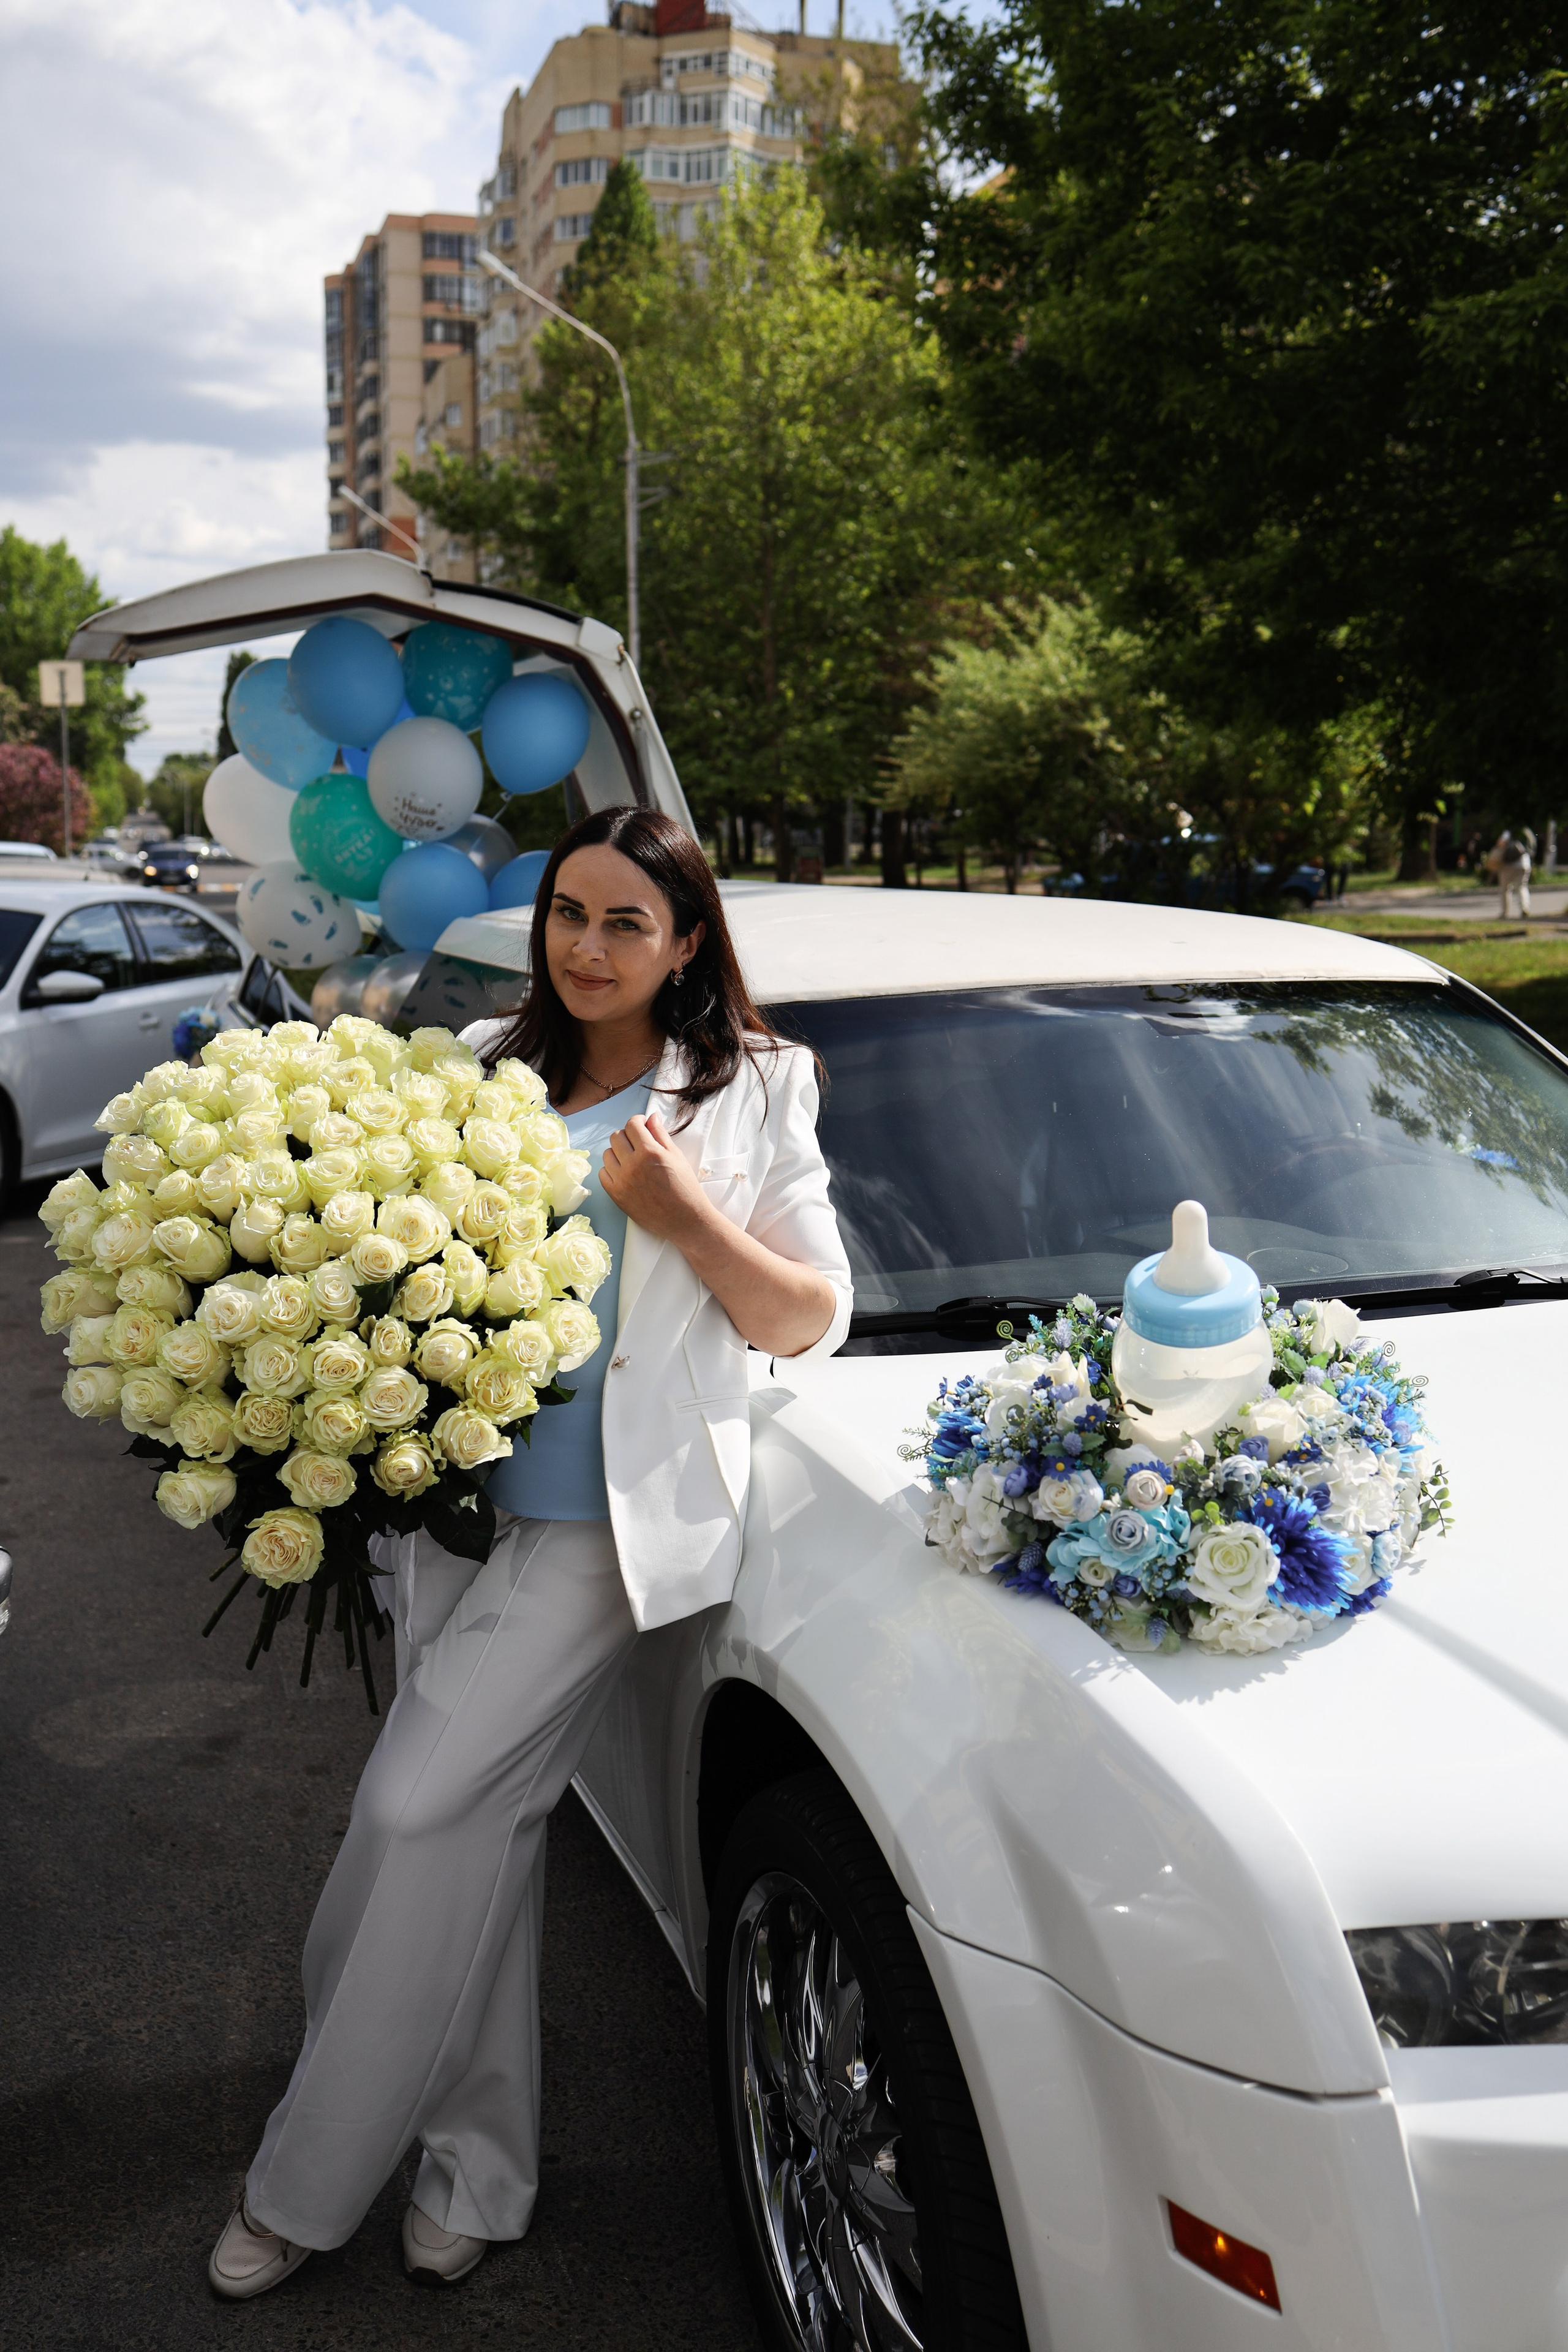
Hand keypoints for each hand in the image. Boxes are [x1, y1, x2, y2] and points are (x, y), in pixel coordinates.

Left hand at [599, 1111, 711, 1243]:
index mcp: (649, 1152)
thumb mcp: (676, 1156)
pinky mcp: (616, 1195)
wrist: (685, 1219)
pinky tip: (624, 1172)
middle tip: (637, 1142)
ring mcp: (622, 1181)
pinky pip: (603, 1173)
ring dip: (618, 1152)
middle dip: (627, 1135)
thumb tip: (651, 1117)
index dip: (638, 1122)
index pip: (632, 1125)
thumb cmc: (685, 1188)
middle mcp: (632, 1165)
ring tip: (631, 1159)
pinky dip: (611, 1170)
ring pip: (607, 1154)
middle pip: (616, 1137)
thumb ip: (661, 1134)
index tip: (642, 1126)